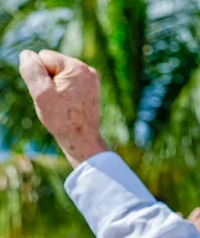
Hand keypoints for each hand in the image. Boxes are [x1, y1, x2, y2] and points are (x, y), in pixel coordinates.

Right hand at [19, 50, 107, 167]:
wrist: (81, 139)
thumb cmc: (61, 119)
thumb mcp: (42, 94)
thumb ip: (32, 71)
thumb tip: (27, 54)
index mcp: (76, 67)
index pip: (43, 56)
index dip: (39, 75)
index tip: (48, 93)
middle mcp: (87, 69)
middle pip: (51, 64)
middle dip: (47, 79)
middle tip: (55, 100)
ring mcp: (91, 79)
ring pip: (58, 73)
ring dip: (54, 86)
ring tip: (62, 103)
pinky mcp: (90, 87)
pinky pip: (67, 82)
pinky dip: (64, 91)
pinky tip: (68, 104)